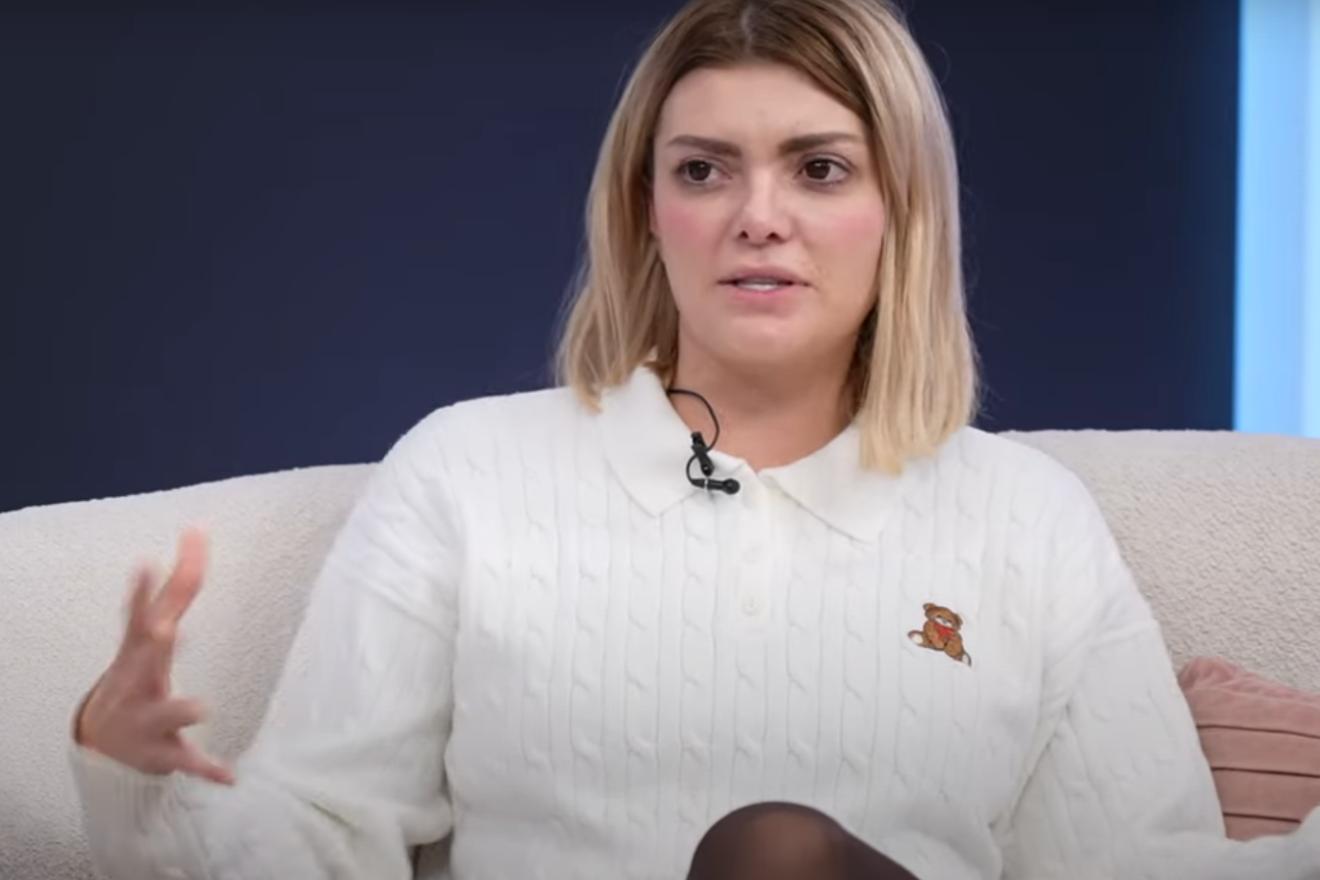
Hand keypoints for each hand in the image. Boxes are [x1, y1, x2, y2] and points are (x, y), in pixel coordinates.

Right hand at [74, 527, 234, 784]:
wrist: (102, 741)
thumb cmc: (135, 677)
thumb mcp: (146, 636)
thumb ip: (169, 591)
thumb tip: (184, 538)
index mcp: (142, 651)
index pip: (155, 608)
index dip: (166, 580)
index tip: (165, 553)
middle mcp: (140, 681)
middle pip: (149, 657)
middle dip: (157, 641)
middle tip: (168, 626)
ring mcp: (147, 718)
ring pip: (164, 714)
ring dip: (180, 710)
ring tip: (202, 707)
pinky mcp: (162, 752)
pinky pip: (185, 760)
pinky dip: (204, 768)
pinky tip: (228, 775)